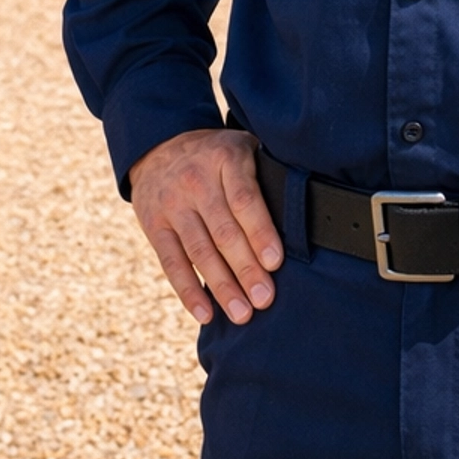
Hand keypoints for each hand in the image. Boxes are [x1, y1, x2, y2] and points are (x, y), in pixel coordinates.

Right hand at [129, 127, 282, 325]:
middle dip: (246, 268)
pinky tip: (206, 313)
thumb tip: (304, 214)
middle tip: (265, 299)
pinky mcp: (154, 225)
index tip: (275, 262)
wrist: (160, 144)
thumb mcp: (243, 148)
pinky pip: (171, 262)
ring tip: (242, 314)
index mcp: (226, 159)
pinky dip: (188, 291)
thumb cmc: (219, 156)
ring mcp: (172, 204)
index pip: (245, 199)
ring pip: (199, 251)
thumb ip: (266, 174)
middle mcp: (196, 180)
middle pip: (224, 231)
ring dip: (222, 286)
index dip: (260, 232)